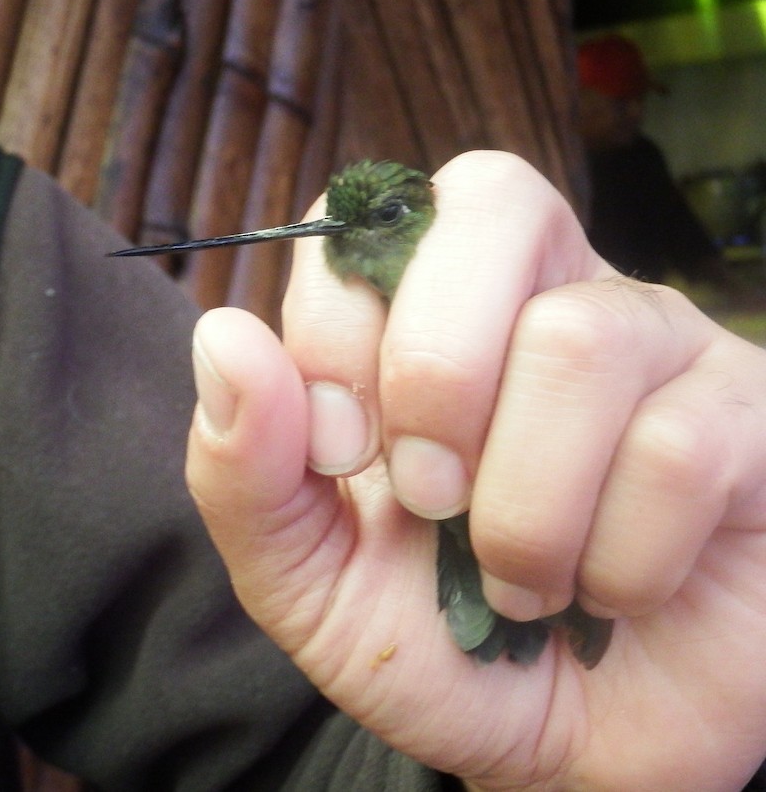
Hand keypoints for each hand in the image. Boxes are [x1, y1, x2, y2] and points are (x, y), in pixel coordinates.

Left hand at [186, 151, 765, 789]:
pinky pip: (679, 446)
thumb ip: (245, 470)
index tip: (338, 454)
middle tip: (428, 496)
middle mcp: (544, 293)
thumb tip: (222, 336)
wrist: (565, 750)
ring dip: (524, 505)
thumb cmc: (435, 643)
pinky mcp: (747, 417)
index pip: (369, 217)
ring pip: (579, 340)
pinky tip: (609, 591)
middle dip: (434, 373)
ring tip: (518, 578)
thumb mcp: (307, 578)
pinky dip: (617, 559)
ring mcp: (656, 344)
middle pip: (493, 198)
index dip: (336, 327)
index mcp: (426, 313)